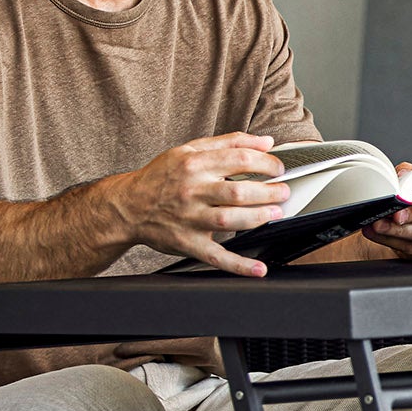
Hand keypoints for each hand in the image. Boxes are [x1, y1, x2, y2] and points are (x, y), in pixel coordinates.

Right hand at [111, 132, 288, 275]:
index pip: (238, 160)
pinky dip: (239, 265)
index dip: (265, 163)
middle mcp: (192, 191)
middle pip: (237, 192)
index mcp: (194, 165)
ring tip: (275, 213)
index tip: (278, 169)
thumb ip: (229, 143)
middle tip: (283, 192)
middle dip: (268, 192)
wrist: (127, 206)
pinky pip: (216, 256)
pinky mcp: (188, 243)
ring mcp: (190, 219)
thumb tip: (266, 142)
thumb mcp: (189, 150)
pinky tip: (258, 269)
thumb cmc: (160, 177)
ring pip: (230, 220)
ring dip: (259, 218)